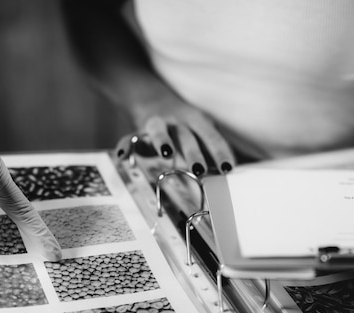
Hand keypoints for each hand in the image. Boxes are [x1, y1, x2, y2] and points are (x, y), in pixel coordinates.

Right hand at [116, 89, 235, 175]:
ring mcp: (157, 124)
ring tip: (165, 155)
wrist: (153, 100)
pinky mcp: (138, 131)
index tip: (228, 168)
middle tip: (200, 170)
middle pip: (186, 136)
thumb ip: (212, 149)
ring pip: (158, 130)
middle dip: (193, 153)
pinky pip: (128, 138)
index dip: (219, 152)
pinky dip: (124, 147)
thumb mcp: (202, 131)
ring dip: (162, 141)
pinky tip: (123, 158)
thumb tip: (231, 171)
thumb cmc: (186, 125)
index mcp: (197, 121)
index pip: (211, 137)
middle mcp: (177, 121)